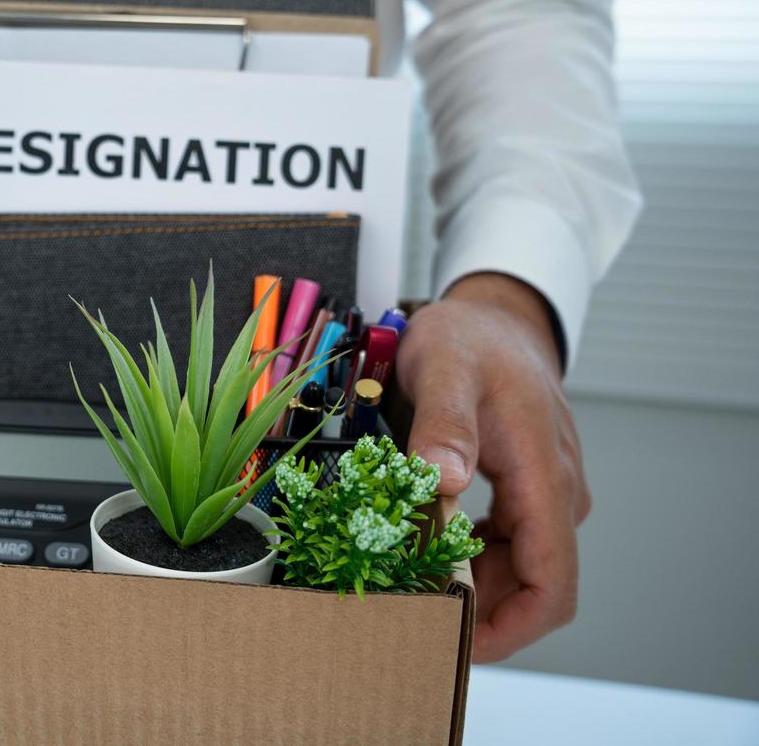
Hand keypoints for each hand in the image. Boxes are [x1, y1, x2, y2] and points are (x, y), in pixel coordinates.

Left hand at [397, 272, 590, 661]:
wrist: (494, 316)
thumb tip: (444, 480)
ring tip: (404, 581)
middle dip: (477, 612)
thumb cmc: (471, 338)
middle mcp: (554, 493)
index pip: (553, 583)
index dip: (511, 628)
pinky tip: (420, 549)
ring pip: (514, 569)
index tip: (456, 642)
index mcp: (544, 475)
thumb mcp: (444, 367)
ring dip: (468, 585)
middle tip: (405, 610)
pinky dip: (466, 558)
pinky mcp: (523, 490)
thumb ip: (444, 422)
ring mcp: (541, 493)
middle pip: (530, 586)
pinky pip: (502, 545)